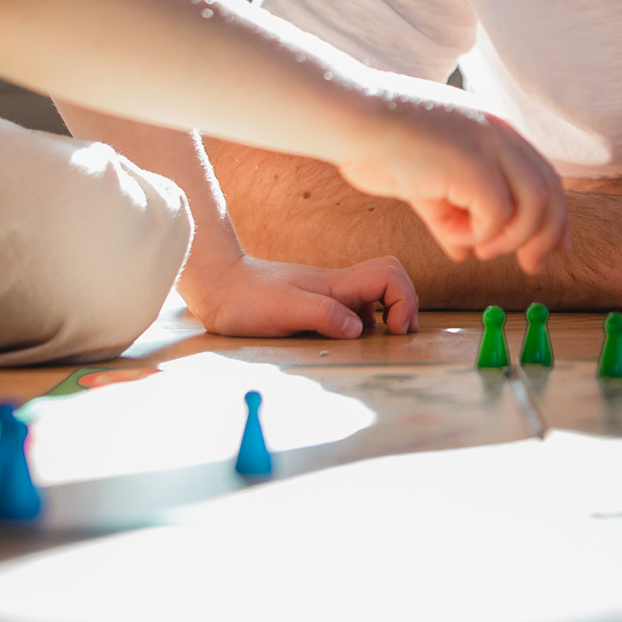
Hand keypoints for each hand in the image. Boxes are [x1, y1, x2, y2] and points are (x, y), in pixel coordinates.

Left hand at [177, 251, 419, 338]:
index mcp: (336, 284)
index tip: (393, 330)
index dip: (403, 299)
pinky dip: (363, 327)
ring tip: (379, 346)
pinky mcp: (316, 307)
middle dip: (405, 306)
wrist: (216, 286)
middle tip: (397, 338)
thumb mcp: (284, 310)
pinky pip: (353, 312)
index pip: (389, 275)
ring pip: (374, 299)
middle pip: (390, 281)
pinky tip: (348, 346)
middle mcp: (337, 287)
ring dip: (385, 318)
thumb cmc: (246, 299)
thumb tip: (359, 328)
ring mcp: (328, 296)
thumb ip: (323, 315)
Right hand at [333, 88, 569, 272]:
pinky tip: (452, 235)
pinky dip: (479, 235)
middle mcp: (501, 133)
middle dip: (547, 236)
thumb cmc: (380, 146)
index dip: (555, 216)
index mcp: (495, 130)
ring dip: (511, 239)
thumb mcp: (427, 185)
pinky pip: (497, 215)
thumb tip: (465, 252)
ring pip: (535, 206)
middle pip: (551, 192)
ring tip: (481, 250)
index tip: (552, 247)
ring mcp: (490, 145)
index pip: (545, 175)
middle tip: (531, 266)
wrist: (350, 119)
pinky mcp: (473, 164)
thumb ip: (451, 215)